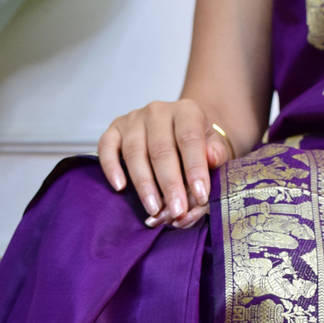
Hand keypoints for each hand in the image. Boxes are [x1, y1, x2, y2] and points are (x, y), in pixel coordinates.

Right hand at [98, 99, 232, 228]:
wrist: (178, 130)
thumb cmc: (197, 145)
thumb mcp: (215, 147)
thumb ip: (216, 155)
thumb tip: (211, 158)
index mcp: (186, 111)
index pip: (190, 139)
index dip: (195, 169)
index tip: (200, 196)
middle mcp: (158, 111)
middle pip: (161, 150)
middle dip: (169, 184)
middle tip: (176, 211)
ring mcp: (134, 119)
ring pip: (135, 152)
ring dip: (144, 184)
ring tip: (154, 209)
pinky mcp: (114, 129)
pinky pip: (107, 147)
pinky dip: (111, 167)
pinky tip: (120, 187)